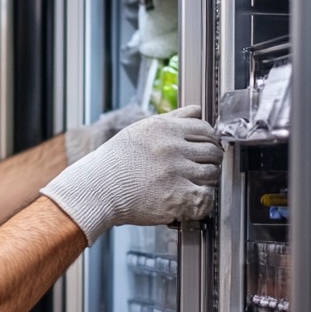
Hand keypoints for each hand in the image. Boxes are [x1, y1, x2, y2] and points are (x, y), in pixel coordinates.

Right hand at [41, 106, 222, 242]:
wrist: (97, 190)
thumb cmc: (114, 163)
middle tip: (201, 169)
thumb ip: (172, 118)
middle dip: (210, 160)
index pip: (205, 129)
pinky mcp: (177, 197)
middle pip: (212, 151)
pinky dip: (204, 202)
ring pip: (212, 174)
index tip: (207, 149)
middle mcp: (173, 148)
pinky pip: (207, 198)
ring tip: (194, 184)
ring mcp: (177, 172)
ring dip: (207, 181)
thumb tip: (196, 110)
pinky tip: (193, 201)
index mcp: (165, 129)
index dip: (210, 140)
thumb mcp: (140, 130)